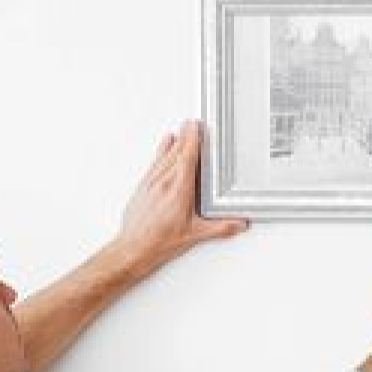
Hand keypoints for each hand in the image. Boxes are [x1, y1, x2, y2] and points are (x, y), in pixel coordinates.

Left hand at [111, 120, 247, 268]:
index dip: (193, 140)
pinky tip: (164, 145)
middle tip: (192, 123)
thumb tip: (238, 224)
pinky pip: (154, 163)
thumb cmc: (159, 242)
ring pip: (165, 156)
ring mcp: (151, 183)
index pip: (188, 158)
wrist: (133, 248)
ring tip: (181, 130)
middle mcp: (164, 182)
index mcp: (179, 190)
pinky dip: (161, 152)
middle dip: (186, 137)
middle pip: (177, 152)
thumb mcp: (195, 236)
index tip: (197, 127)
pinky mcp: (142, 187)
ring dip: (174, 142)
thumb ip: (220, 228)